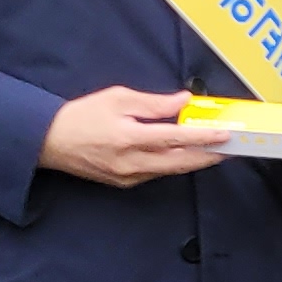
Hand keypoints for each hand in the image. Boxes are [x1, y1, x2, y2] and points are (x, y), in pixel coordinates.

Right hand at [38, 86, 231, 186]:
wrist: (49, 142)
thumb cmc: (82, 115)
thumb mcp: (118, 98)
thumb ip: (154, 103)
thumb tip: (183, 101)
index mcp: (128, 137)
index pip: (175, 138)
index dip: (204, 137)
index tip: (226, 134)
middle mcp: (131, 162)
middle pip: (180, 162)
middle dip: (209, 156)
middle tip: (232, 148)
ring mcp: (128, 176)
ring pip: (171, 171)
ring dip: (195, 161)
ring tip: (216, 151)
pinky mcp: (124, 183)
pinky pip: (157, 174)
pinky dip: (174, 165)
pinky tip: (186, 156)